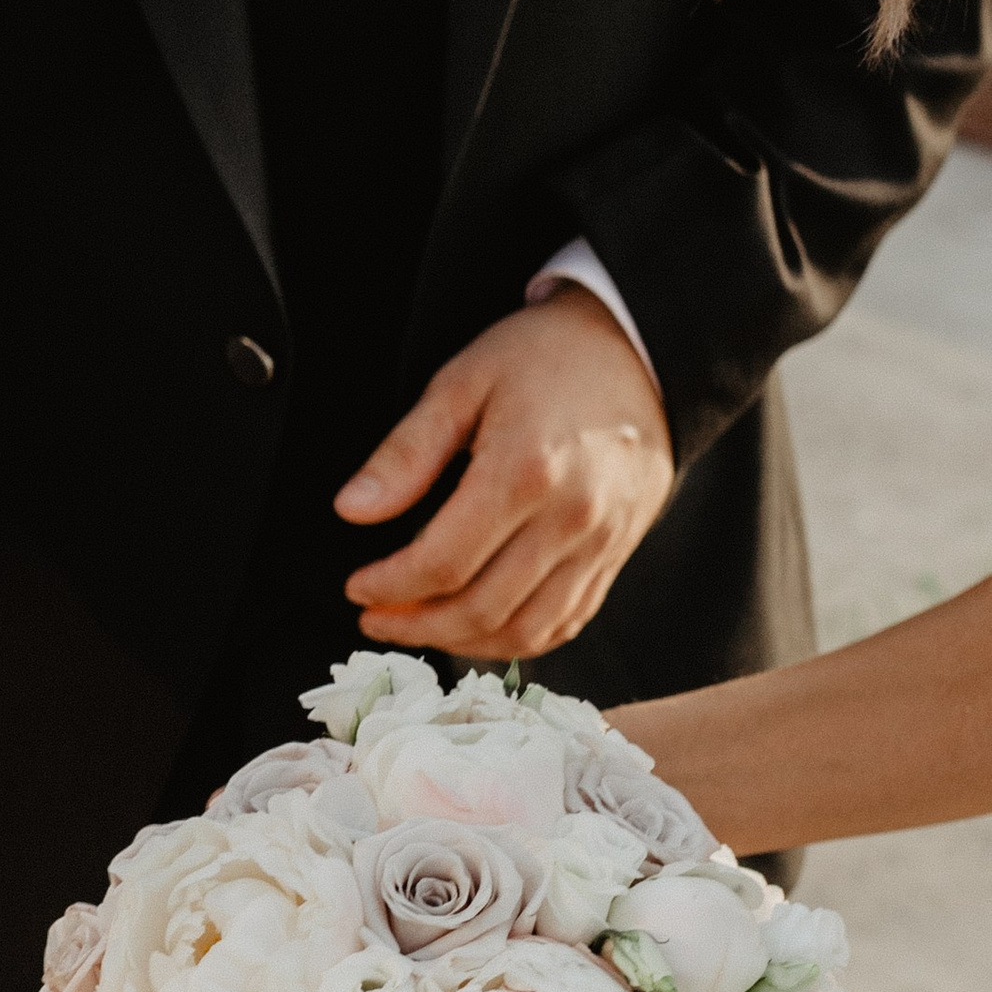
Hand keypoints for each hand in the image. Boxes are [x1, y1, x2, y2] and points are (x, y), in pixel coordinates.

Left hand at [336, 286, 673, 660]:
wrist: (639, 348)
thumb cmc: (543, 355)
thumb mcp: (462, 383)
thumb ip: (406, 453)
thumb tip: (352, 511)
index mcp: (525, 471)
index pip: (443, 562)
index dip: (391, 587)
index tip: (357, 587)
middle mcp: (571, 517)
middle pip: (482, 608)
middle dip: (416, 626)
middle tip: (375, 618)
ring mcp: (601, 542)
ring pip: (525, 631)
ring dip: (461, 643)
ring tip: (419, 626)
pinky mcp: (617, 554)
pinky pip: (565, 623)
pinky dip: (514, 639)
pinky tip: (475, 626)